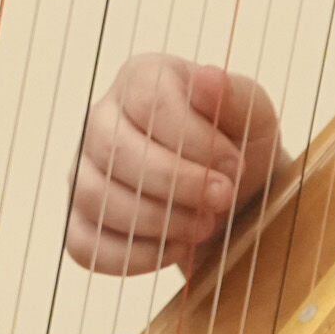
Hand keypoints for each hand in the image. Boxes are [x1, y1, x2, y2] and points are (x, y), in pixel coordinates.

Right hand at [66, 54, 287, 275]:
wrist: (234, 197)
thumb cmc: (239, 147)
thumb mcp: (255, 116)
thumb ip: (235, 96)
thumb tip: (210, 77)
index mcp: (141, 79)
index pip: (149, 102)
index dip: (194, 140)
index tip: (235, 165)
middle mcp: (101, 119)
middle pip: (114, 150)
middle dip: (176, 183)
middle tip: (222, 200)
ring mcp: (83, 170)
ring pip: (96, 198)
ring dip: (159, 221)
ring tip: (203, 226)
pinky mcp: (79, 219)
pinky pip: (84, 245)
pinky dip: (135, 256)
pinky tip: (175, 248)